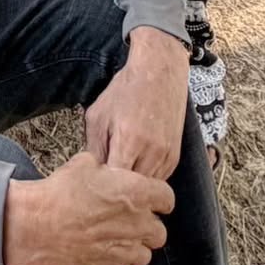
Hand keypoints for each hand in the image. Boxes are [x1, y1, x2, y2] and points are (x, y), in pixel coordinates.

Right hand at [2, 151, 172, 264]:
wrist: (38, 223)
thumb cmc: (60, 192)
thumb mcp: (85, 162)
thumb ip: (106, 169)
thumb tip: (106, 171)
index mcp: (136, 193)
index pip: (167, 198)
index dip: (159, 198)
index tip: (151, 198)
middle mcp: (137, 224)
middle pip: (160, 232)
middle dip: (148, 226)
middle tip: (130, 220)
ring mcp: (125, 251)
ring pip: (145, 255)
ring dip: (135, 247)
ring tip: (116, 238)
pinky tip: (106, 254)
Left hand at [84, 26, 189, 179]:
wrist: (159, 72)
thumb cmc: (125, 90)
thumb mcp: (98, 116)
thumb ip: (93, 149)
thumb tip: (90, 176)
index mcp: (128, 141)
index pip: (113, 184)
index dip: (100, 189)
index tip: (91, 188)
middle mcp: (151, 152)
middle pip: (131, 192)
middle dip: (115, 192)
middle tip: (101, 189)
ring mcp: (166, 157)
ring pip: (146, 191)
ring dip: (132, 189)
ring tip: (117, 179)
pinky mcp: (174, 158)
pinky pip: (157, 180)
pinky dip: (144, 180)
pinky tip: (132, 169)